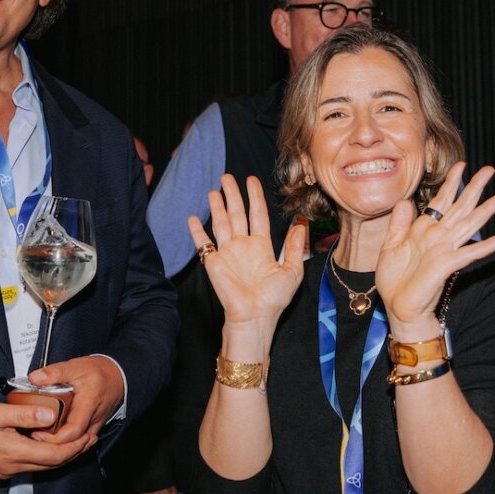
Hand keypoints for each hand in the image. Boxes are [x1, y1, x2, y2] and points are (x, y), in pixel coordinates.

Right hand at [0, 399, 93, 479]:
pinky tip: (44, 442)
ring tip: (73, 438)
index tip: (89, 434)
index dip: (75, 446)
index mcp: (14, 452)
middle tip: (89, 437)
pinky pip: (28, 465)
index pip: (55, 456)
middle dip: (73, 451)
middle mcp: (12, 466)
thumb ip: (24, 414)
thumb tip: (52, 415)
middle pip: (52, 464)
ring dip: (59, 455)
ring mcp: (5, 471)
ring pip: (41, 466)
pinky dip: (42, 455)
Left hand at [28, 354, 125, 444]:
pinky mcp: (91, 430)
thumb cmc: (99, 372)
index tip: (37, 431)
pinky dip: (64, 442)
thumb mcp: (76, 366)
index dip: (54, 437)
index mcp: (88, 405)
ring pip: (75, 445)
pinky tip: (51, 436)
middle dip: (51, 443)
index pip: (73, 431)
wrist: (117, 376)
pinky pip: (78, 442)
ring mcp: (93, 427)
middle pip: (71, 442)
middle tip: (32, 434)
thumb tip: (35, 377)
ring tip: (39, 435)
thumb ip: (55, 372)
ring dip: (57, 444)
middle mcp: (92, 420)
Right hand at [187, 174, 307, 356]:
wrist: (255, 316)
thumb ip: (295, 247)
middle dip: (232, 194)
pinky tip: (192, 218)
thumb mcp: (292, 271)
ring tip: (214, 191)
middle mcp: (243, 246)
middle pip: (237, 213)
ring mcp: (227, 253)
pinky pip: (203, 243)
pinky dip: (196, 231)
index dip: (255, 197)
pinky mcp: (213, 262)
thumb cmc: (274, 299)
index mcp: (262, 246)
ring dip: (216, 207)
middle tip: (227, 177)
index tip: (251, 180)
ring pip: (221, 223)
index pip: (258, 215)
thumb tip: (301, 224)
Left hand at [375, 162, 494, 335]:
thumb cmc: (395, 280)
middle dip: (475, 188)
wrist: (398, 307)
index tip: (463, 165)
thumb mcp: (391, 246)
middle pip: (461, 207)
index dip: (453, 183)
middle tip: (491, 170)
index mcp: (425, 229)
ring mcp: (445, 249)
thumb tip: (406, 201)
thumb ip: (399, 223)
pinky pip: (470, 253)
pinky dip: (487, 246)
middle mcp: (439, 236)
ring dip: (487, 211)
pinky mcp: (447, 265)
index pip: (442, 201)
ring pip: (469, 224)